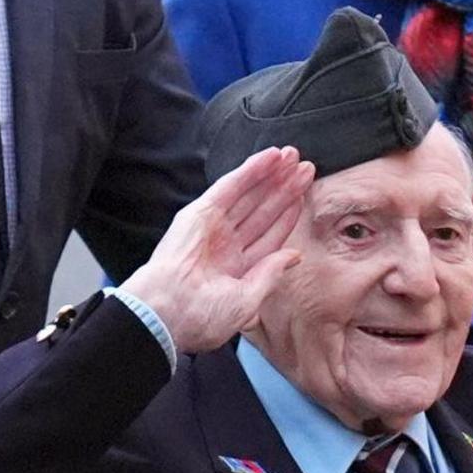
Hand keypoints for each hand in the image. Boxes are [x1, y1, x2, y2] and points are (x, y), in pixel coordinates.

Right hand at [120, 145, 311, 353]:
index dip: (288, 215)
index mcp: (236, 268)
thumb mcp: (247, 302)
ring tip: (292, 155)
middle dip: (283, 189)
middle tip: (305, 167)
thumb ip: (270, 274)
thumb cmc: (201, 317)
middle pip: (262, 211)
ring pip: (249, 195)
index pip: (268, 235)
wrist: (167, 313)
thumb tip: (294, 256)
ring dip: (271, 175)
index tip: (305, 196)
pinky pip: (231, 186)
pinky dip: (250, 170)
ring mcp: (213, 227)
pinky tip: (270, 157)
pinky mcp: (200, 213)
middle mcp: (226, 244)